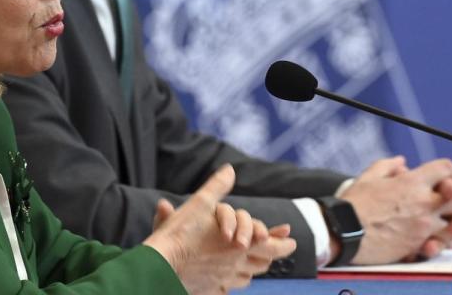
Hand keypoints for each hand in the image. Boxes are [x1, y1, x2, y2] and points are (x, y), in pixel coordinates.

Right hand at [144, 165, 296, 293]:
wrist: (160, 266)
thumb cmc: (180, 235)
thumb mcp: (199, 204)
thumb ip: (217, 187)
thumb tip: (230, 169)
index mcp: (240, 245)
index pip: (271, 246)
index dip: (283, 242)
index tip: (291, 240)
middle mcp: (236, 265)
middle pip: (263, 263)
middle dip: (273, 254)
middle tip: (280, 248)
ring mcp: (223, 281)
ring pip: (247, 277)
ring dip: (254, 268)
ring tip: (256, 262)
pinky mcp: (210, 290)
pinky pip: (228, 288)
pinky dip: (233, 282)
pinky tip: (230, 279)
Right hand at [340, 157, 451, 264]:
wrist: (343, 231)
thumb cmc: (352, 204)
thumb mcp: (368, 177)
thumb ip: (388, 166)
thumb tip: (401, 162)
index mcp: (412, 183)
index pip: (446, 169)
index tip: (450, 178)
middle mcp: (423, 204)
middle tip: (450, 201)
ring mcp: (423, 227)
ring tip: (448, 221)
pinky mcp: (417, 246)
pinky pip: (442, 245)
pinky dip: (442, 242)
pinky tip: (434, 238)